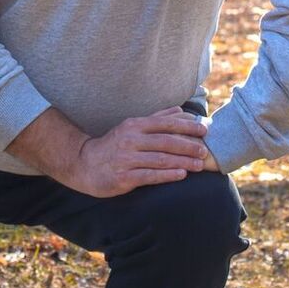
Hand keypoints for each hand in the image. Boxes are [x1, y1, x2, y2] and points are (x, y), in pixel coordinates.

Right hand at [56, 107, 211, 197]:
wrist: (84, 164)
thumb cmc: (113, 145)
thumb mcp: (131, 127)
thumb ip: (157, 118)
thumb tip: (180, 110)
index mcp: (134, 126)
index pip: (165, 124)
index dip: (186, 126)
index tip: (204, 130)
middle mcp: (130, 140)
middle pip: (165, 142)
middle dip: (188, 146)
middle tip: (204, 151)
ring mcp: (126, 159)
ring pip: (160, 159)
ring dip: (182, 162)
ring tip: (199, 165)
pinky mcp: (124, 177)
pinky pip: (149, 175)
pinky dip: (167, 175)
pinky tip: (181, 175)